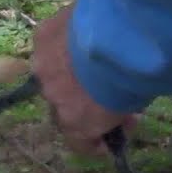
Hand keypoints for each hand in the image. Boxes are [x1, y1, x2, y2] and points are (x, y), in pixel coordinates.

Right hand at [32, 1, 137, 156]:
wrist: (115, 38)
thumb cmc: (129, 77)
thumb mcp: (131, 105)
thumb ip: (116, 112)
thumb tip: (116, 108)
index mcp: (75, 120)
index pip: (77, 139)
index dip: (96, 135)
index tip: (117, 124)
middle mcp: (51, 96)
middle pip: (62, 101)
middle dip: (80, 98)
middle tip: (104, 85)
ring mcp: (41, 65)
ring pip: (52, 71)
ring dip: (67, 69)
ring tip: (89, 55)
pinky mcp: (40, 37)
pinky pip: (49, 44)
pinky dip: (62, 43)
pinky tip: (79, 33)